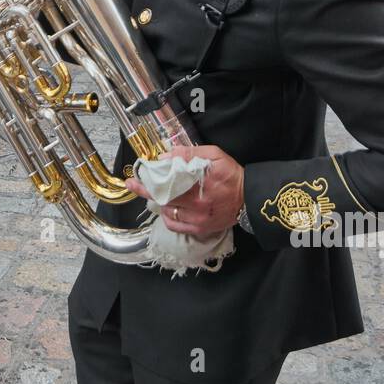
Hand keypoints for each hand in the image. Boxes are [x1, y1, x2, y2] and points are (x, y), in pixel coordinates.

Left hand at [126, 144, 244, 238]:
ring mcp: (197, 219)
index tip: (133, 178)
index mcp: (199, 183)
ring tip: (160, 193)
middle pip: (162, 198)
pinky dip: (167, 216)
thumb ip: (190, 154)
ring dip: (160, 202)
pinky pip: (174, 225)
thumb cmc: (231, 174)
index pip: (166, 182)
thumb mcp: (215, 155)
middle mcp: (196, 203)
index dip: (148, 181)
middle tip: (134, 184)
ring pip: (167, 211)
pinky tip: (169, 208)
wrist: (250, 199)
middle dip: (146, 190)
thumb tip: (167, 156)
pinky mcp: (199, 229)